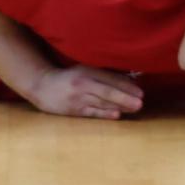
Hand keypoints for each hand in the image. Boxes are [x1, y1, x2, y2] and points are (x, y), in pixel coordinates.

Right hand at [28, 65, 144, 119]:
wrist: (43, 86)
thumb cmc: (68, 78)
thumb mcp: (82, 70)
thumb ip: (101, 74)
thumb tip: (128, 79)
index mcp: (85, 71)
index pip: (108, 78)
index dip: (125, 84)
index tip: (140, 91)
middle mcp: (82, 84)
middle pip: (106, 91)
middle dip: (125, 97)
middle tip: (141, 102)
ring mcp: (77, 98)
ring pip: (101, 102)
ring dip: (120, 106)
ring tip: (135, 108)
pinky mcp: (74, 110)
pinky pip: (92, 112)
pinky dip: (105, 114)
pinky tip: (116, 115)